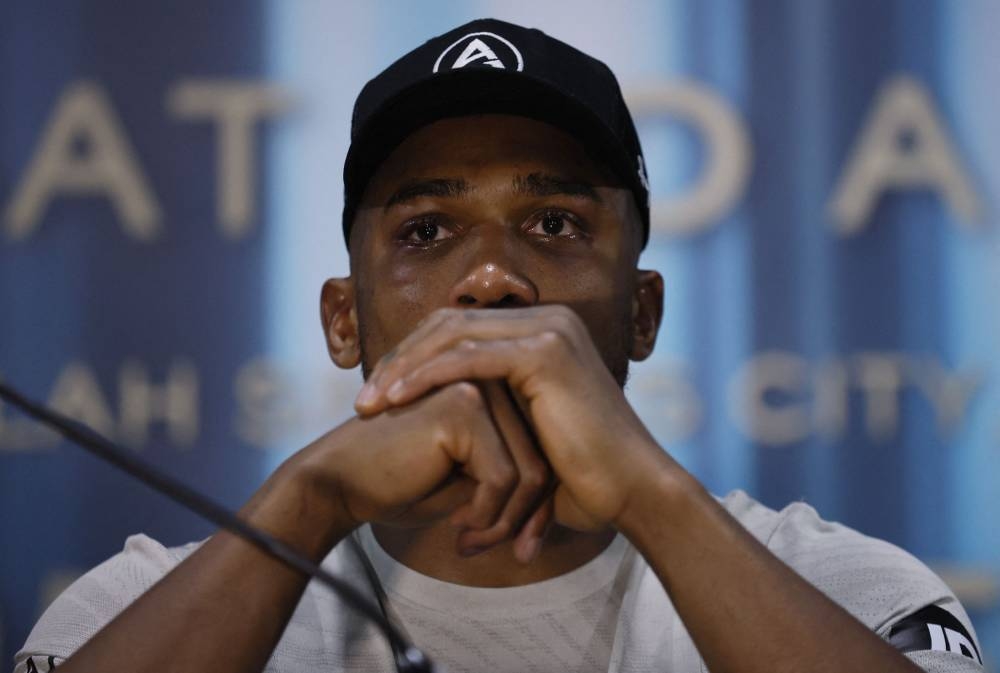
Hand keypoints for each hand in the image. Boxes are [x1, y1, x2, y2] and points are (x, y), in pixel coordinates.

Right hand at [288, 381, 550, 559]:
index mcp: (492, 388)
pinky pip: (504, 476)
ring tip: (472, 542)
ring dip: (507, 521)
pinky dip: (488, 514)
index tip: (522, 543)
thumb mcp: (469, 480)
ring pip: (531, 469)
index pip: (542, 449)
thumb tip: (554, 492)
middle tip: (498, 550)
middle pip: (543, 457)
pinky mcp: (463, 407)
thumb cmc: (400, 483)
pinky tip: (458, 526)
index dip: (537, 504)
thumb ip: (509, 471)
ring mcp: (477, 387)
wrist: (339, 483)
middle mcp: (489, 378)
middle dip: (527, 517)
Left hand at [354, 305, 672, 532]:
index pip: (460, 327)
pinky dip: (426, 376)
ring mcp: (550, 330)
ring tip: (368, 403)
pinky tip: (396, 399)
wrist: (628, 488)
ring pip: (453, 335)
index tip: (379, 392)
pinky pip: (468, 358)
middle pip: (450, 323)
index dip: (413, 356)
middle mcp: (548, 318)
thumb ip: (491, 404)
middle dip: (399, 359)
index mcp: (542, 329)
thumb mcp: (525, 427)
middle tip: (363, 398)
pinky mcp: (546, 352)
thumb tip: (444, 410)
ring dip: (403, 368)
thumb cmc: (579, 470)